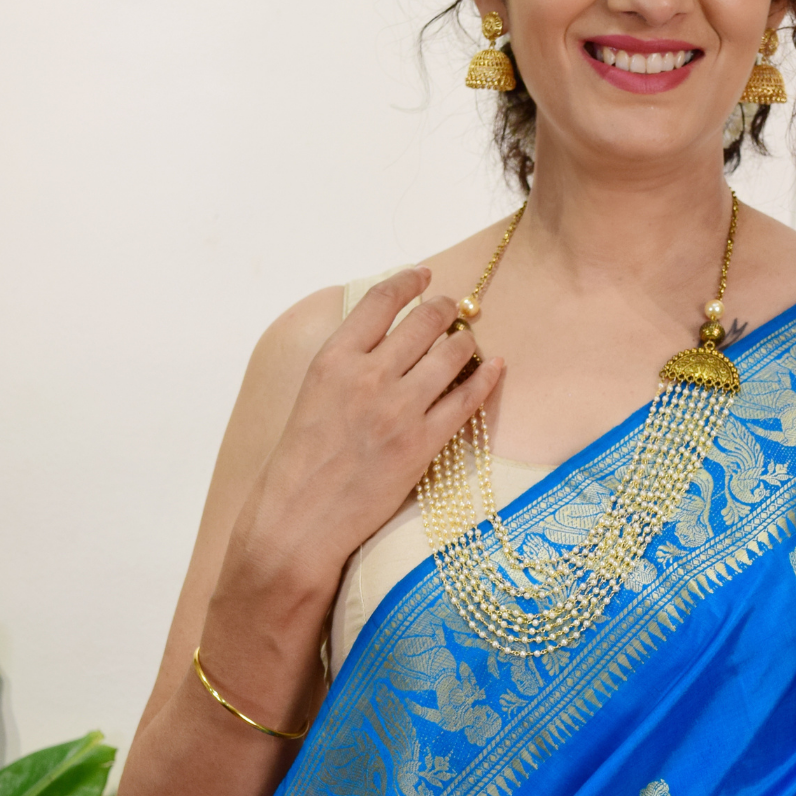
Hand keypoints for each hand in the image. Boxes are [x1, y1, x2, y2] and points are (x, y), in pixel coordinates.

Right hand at [234, 266, 502, 597]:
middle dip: (444, 308)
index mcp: (333, 359)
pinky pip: (467, 401)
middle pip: (423, 320)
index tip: (424, 275)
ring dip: (464, 341)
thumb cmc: (300, 464)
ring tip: (467, 340)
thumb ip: (346, 364)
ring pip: (450, 354)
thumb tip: (383, 339)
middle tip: (453, 309)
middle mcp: (368, 376)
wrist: (300, 520)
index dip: (408, 281)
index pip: (380, 301)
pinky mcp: (423, 443)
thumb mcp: (311, 396)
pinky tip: (495, 368)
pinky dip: (486, 379)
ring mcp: (399, 409)